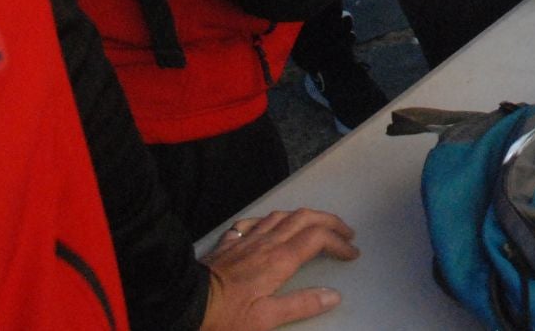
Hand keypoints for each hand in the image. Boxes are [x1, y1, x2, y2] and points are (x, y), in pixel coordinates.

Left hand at [199, 209, 358, 328]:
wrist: (183, 304)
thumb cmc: (225, 316)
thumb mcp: (266, 319)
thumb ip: (301, 305)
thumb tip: (333, 295)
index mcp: (279, 259)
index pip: (317, 239)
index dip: (339, 242)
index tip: (351, 253)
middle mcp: (266, 242)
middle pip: (303, 218)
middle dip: (328, 221)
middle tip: (345, 232)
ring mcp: (245, 240)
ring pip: (280, 215)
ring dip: (303, 216)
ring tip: (314, 226)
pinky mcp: (228, 244)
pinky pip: (252, 222)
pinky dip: (269, 221)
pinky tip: (268, 227)